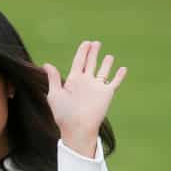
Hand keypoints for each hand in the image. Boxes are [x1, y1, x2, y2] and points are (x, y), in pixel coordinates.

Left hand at [43, 41, 126, 157]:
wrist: (77, 127)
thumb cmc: (63, 113)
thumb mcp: (55, 94)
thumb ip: (54, 79)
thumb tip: (47, 64)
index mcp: (73, 80)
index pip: (78, 62)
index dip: (82, 52)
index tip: (86, 43)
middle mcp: (86, 82)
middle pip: (90, 63)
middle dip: (93, 53)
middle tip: (95, 42)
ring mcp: (97, 87)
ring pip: (103, 71)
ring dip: (106, 63)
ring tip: (109, 56)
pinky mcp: (107, 93)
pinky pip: (115, 82)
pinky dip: (119, 75)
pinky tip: (123, 69)